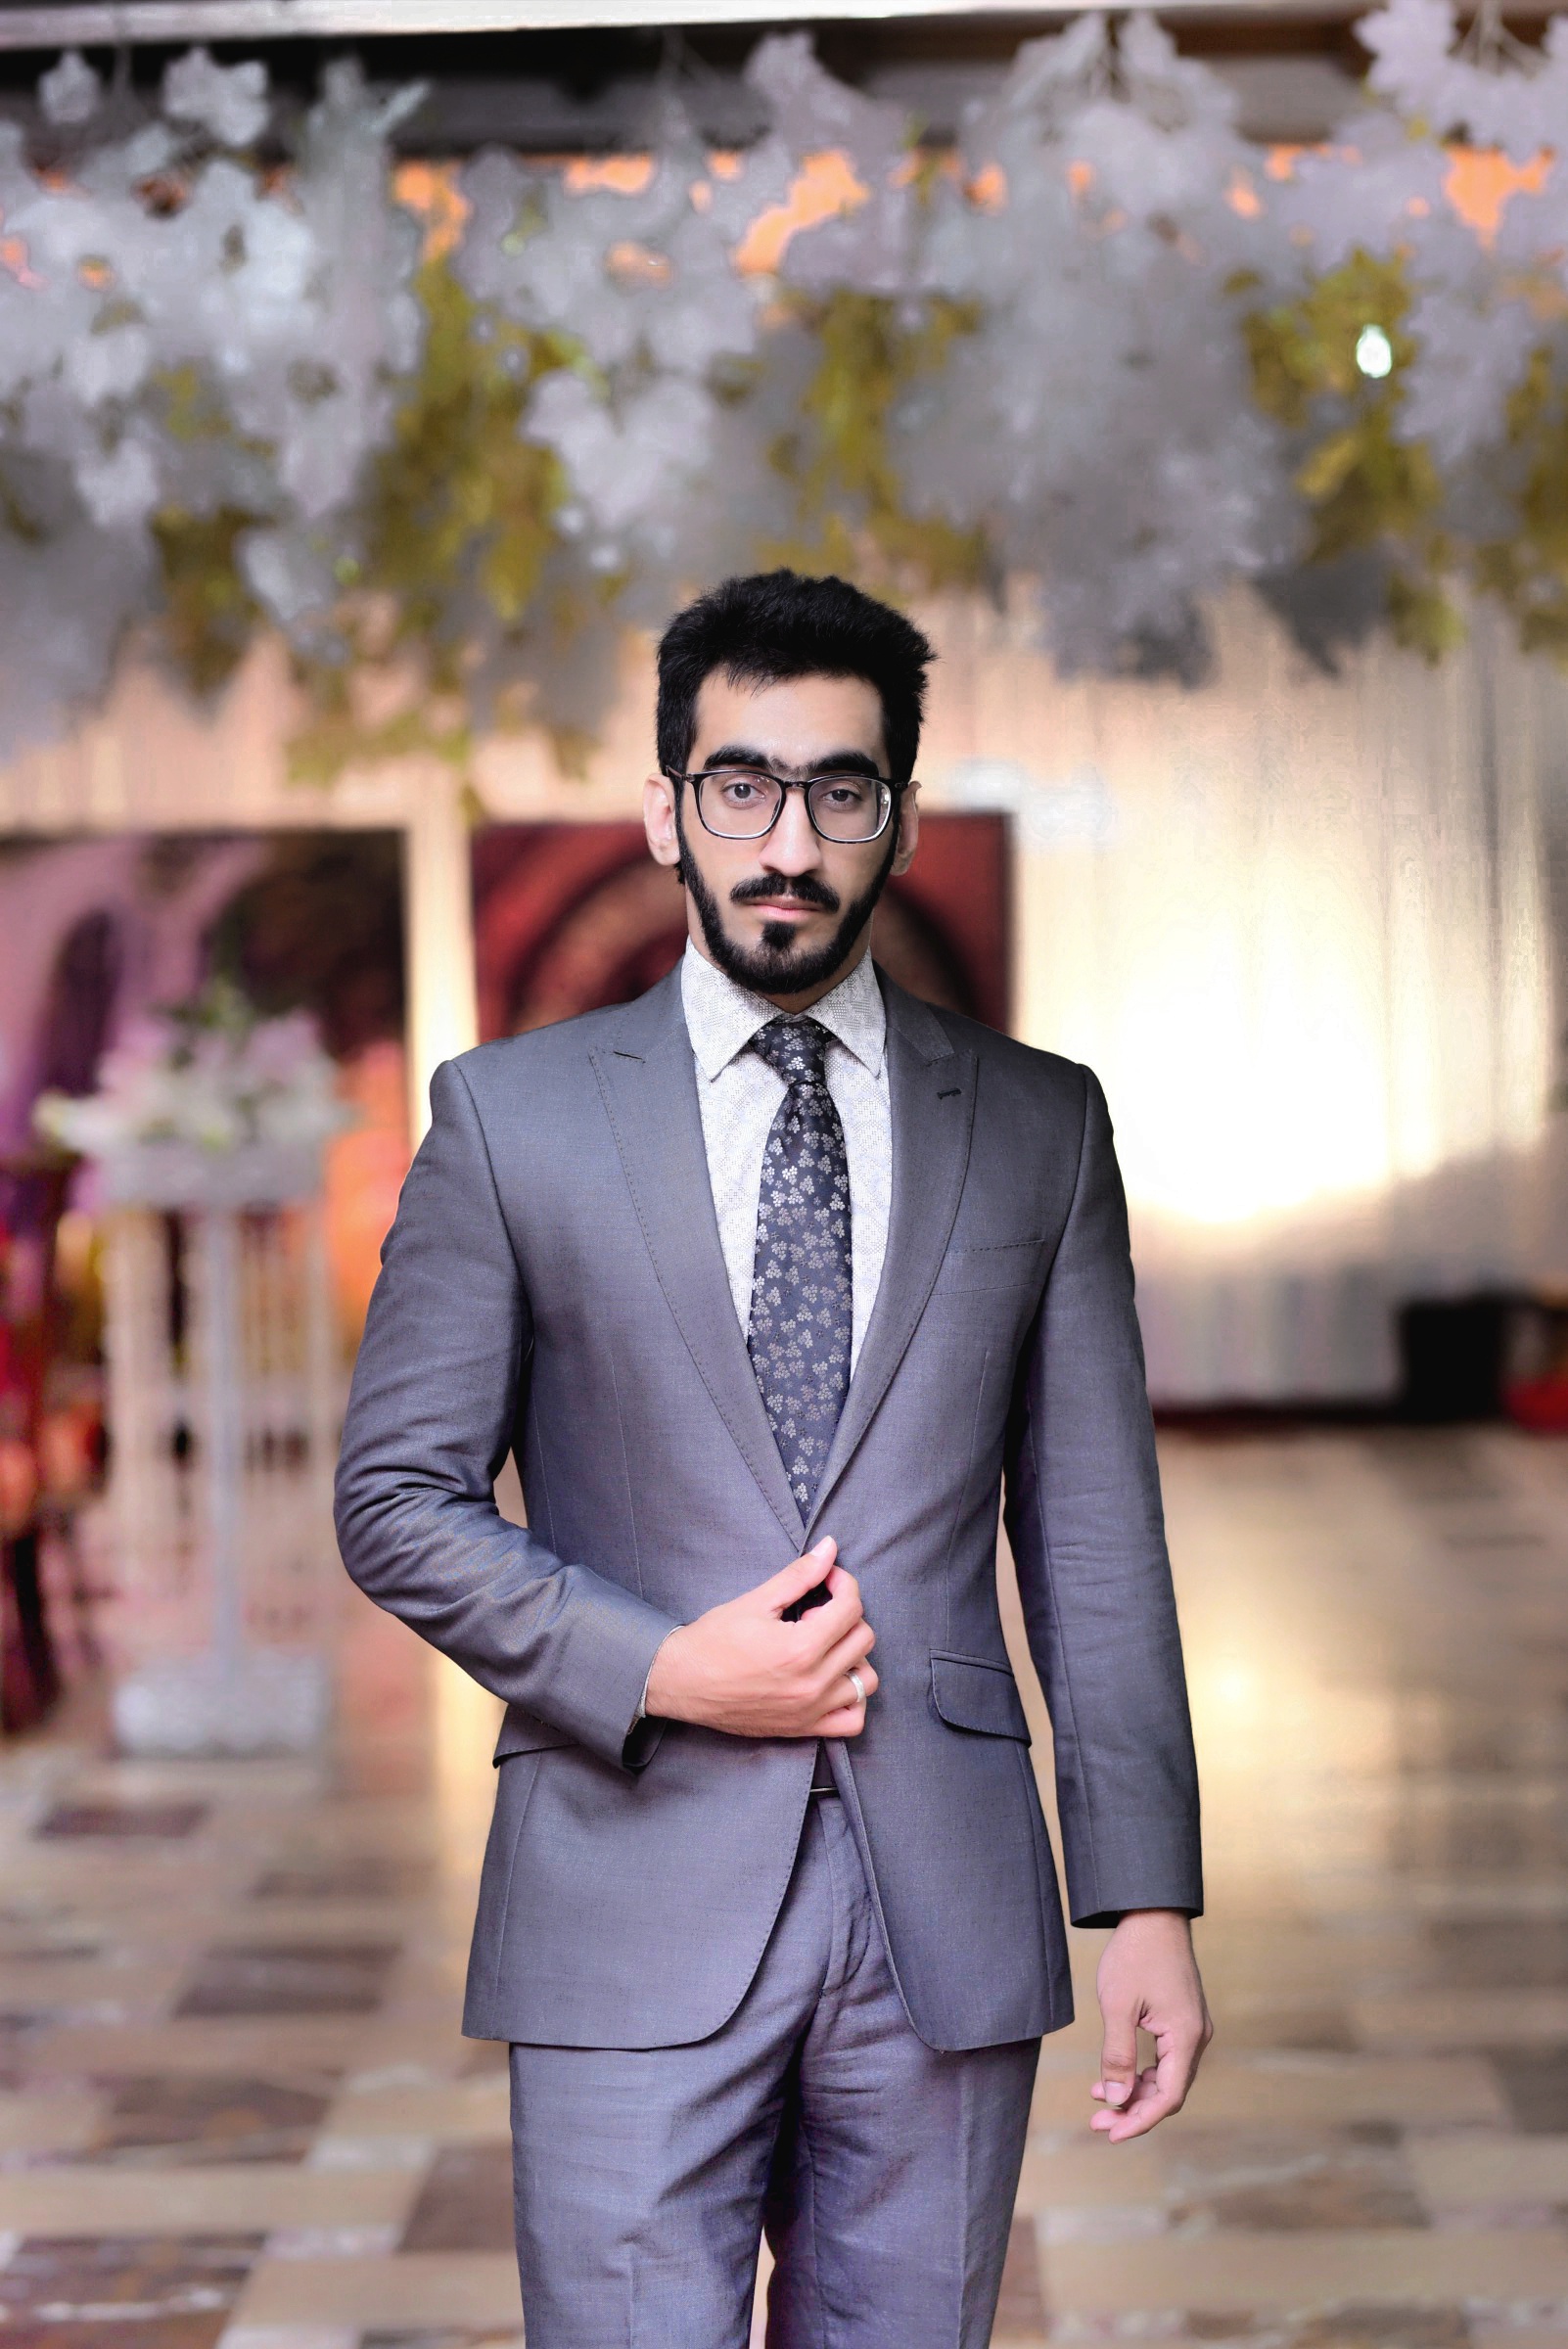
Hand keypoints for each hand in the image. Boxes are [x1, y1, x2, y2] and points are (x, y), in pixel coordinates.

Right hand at [644, 1539, 877, 1738]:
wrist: (682, 1682)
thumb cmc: (714, 1640)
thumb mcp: (757, 1600)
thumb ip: (800, 1574)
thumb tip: (830, 1547)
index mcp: (801, 1648)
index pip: (851, 1608)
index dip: (843, 1583)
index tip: (827, 1579)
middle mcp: (812, 1683)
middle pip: (863, 1639)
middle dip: (847, 1615)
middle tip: (816, 1611)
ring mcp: (811, 1710)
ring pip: (866, 1680)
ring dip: (854, 1656)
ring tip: (825, 1645)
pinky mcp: (804, 1728)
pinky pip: (853, 1721)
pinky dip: (853, 1699)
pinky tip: (832, 1679)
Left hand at [1091, 1909, 1210, 2141]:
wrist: (1153, 1912)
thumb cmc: (1135, 1954)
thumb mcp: (1118, 2005)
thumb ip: (1117, 2055)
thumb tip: (1115, 2099)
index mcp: (1186, 2037)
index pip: (1168, 2097)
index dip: (1140, 2121)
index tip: (1110, 2133)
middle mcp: (1196, 2037)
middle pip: (1168, 2092)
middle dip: (1133, 2110)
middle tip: (1097, 2122)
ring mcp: (1191, 2028)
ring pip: (1165, 2077)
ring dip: (1134, 2092)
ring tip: (1097, 2100)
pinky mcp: (1181, 2019)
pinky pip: (1164, 2059)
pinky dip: (1139, 2072)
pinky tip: (1111, 2076)